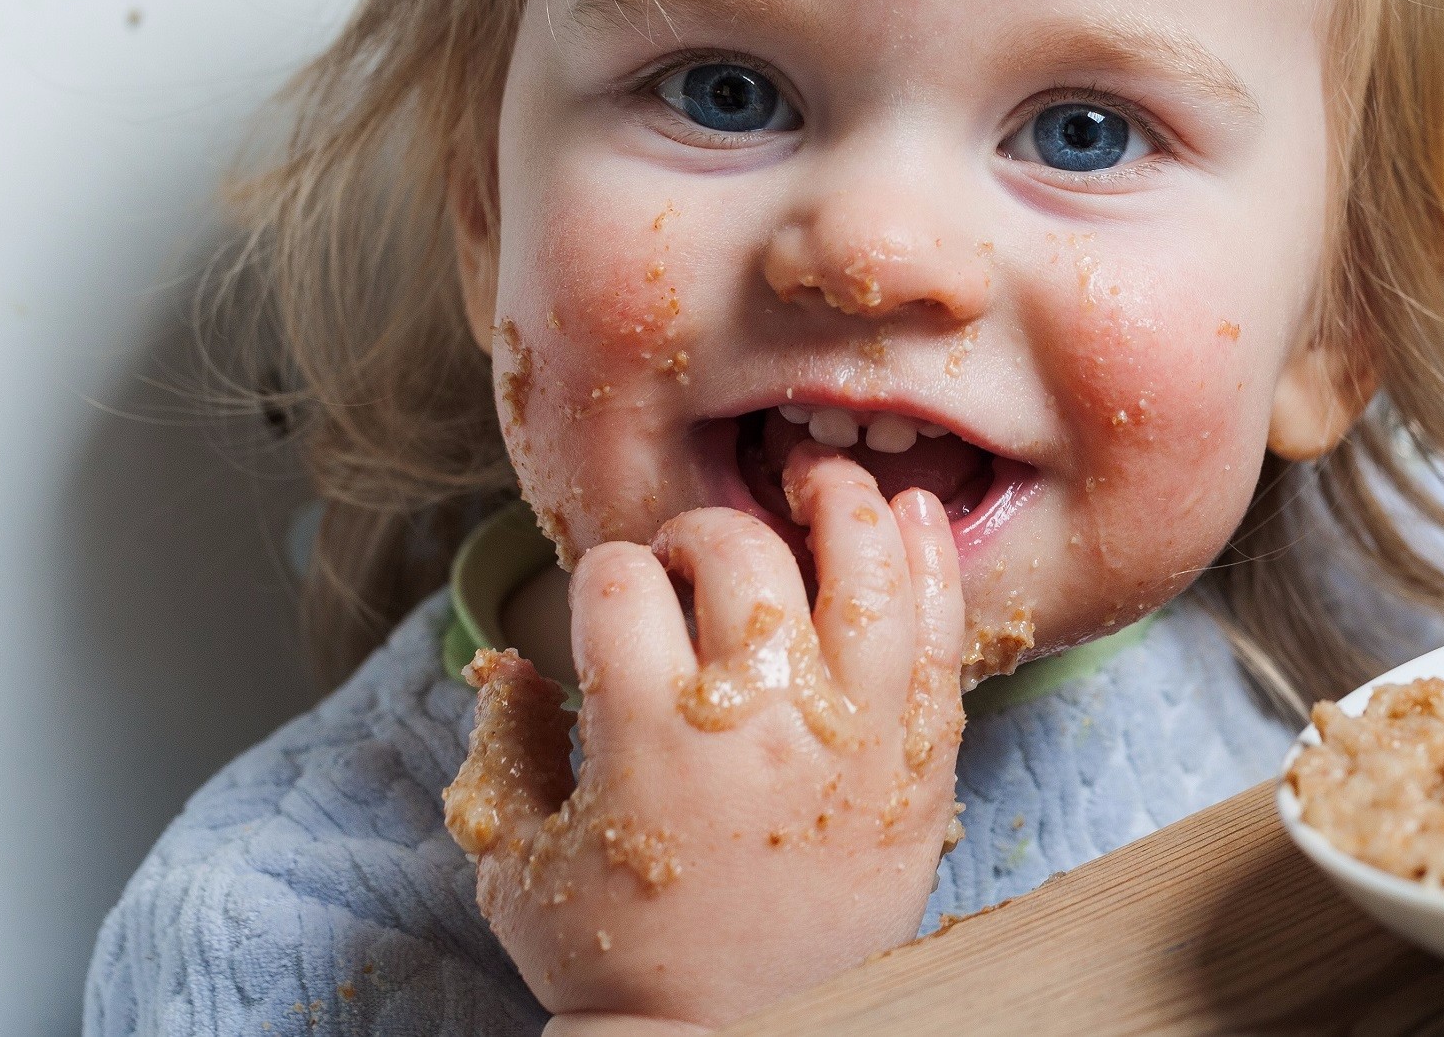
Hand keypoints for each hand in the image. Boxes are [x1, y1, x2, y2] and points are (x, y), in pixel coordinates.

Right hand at [443, 450, 965, 1030]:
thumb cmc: (618, 960)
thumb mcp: (516, 858)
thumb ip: (503, 746)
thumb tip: (502, 664)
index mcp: (648, 733)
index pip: (620, 580)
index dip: (607, 575)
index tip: (613, 601)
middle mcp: (758, 719)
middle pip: (738, 553)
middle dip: (703, 532)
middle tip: (698, 559)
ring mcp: (854, 735)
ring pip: (863, 566)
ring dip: (838, 503)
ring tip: (818, 482)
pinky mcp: (921, 762)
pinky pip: (941, 633)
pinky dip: (929, 559)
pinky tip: (908, 517)